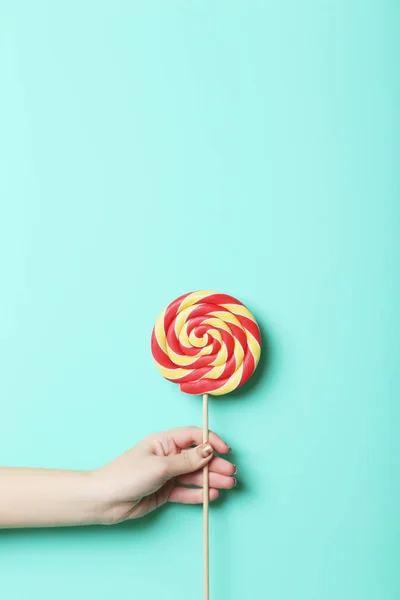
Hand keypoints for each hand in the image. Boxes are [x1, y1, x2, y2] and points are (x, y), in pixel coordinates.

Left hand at [94, 426, 235, 522]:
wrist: (105, 500)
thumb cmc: (128, 475)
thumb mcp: (161, 466)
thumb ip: (187, 461)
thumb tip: (209, 450)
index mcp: (164, 442)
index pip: (193, 436)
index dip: (211, 441)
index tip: (226, 450)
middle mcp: (167, 456)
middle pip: (197, 458)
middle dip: (215, 464)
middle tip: (232, 473)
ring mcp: (167, 474)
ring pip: (194, 475)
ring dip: (211, 479)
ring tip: (228, 485)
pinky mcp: (165, 492)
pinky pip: (186, 491)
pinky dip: (200, 493)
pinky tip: (213, 494)